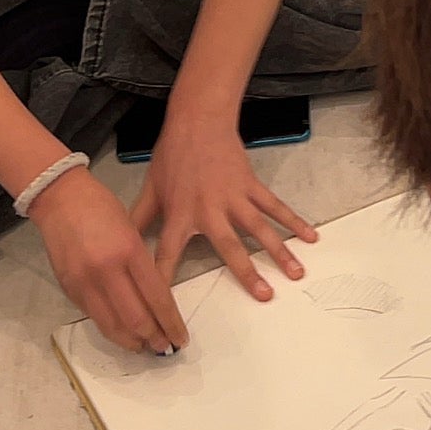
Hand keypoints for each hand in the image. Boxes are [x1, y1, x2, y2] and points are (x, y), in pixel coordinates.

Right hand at [29, 165, 190, 353]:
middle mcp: (107, 271)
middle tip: (165, 347)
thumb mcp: (132, 229)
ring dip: (132, 342)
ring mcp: (85, 283)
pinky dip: (112, 330)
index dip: (171, 324)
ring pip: (113, 327)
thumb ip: (142, 265)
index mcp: (129, 251)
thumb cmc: (101, 207)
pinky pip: (95, 318)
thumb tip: (155, 301)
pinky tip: (122, 333)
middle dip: (154, 339)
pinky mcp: (70, 290)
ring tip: (145, 347)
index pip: (157, 298)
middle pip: (136, 319)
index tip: (180, 338)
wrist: (60, 198)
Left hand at [134, 108, 318, 304]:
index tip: (171, 308)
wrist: (198, 121)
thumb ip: (138, 219)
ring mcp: (233, 197)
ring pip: (259, 228)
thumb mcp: (151, 189)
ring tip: (296, 274)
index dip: (167, 281)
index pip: (169, 254)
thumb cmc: (172, 157)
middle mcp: (209, 209)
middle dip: (247, 272)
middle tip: (264, 296)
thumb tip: (119, 244)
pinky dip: (293, 220)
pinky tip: (311, 237)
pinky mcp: (250, 185)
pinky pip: (274, 205)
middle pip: (230, 246)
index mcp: (180, 214)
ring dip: (279, 250)